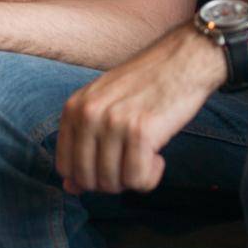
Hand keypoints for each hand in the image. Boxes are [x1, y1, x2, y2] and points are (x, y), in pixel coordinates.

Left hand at [56, 23, 226, 193]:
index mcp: (74, 106)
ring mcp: (113, 122)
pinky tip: (158, 155)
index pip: (64, 166)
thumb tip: (70, 187)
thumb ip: (84, 144)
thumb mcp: (105, 106)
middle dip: (112, 182)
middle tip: (132, 162)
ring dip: (134, 178)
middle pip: (88, 180)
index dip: (87, 178)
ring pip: (113, 184)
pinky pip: (138, 179)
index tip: (109, 167)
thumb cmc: (146, 84)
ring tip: (147, 154)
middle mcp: (88, 113)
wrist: (183, 59)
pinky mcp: (141, 131)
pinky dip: (151, 176)